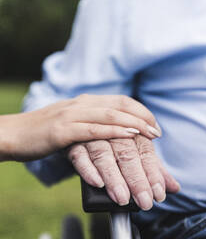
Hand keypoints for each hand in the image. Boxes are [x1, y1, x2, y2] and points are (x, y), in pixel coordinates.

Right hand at [0, 94, 160, 161]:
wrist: (13, 134)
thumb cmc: (44, 134)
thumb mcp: (72, 126)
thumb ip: (91, 127)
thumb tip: (112, 138)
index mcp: (85, 103)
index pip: (120, 101)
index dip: (141, 111)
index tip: (155, 126)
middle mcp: (80, 105)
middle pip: (119, 105)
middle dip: (143, 118)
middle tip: (158, 133)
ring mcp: (70, 116)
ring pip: (108, 115)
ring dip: (133, 124)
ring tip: (150, 135)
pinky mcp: (61, 131)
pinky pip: (91, 131)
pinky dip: (112, 133)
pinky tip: (126, 137)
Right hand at [68, 136, 179, 209]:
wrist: (87, 126)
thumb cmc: (116, 143)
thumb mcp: (137, 153)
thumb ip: (154, 170)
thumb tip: (174, 188)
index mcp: (134, 131)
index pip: (145, 153)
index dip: (153, 174)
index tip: (158, 194)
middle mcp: (115, 131)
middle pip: (127, 154)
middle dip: (137, 180)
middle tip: (144, 202)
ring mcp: (94, 137)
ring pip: (104, 156)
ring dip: (114, 178)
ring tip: (122, 198)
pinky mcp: (75, 144)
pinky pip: (80, 156)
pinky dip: (88, 169)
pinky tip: (97, 183)